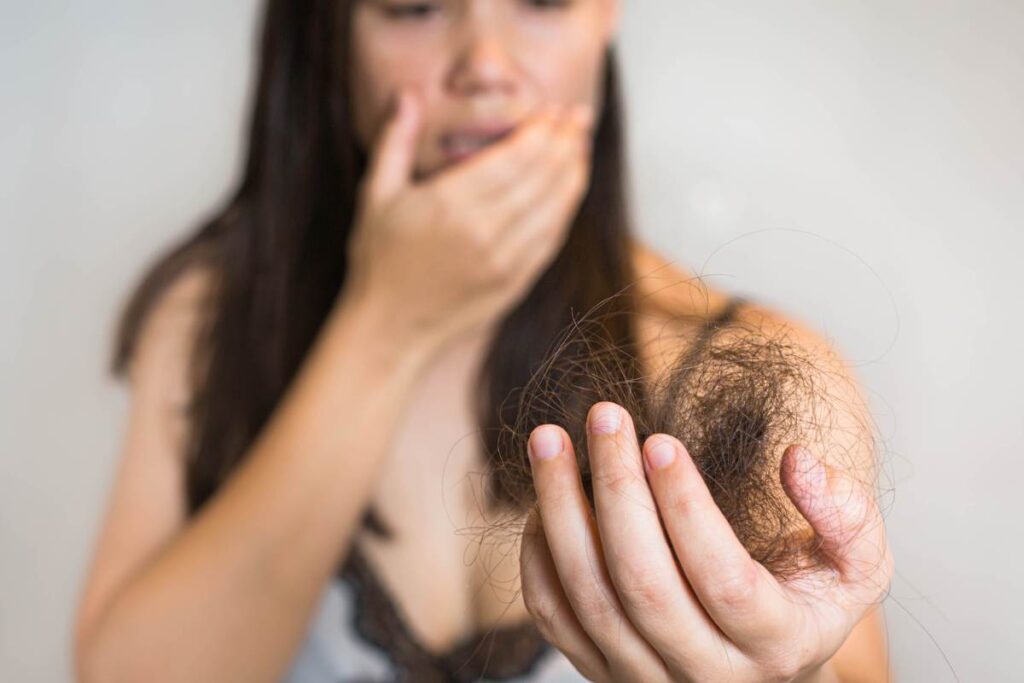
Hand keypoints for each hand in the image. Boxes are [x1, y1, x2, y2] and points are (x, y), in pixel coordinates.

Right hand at [344, 88, 594, 349]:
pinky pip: (551, 239)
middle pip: (539, 177)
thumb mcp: (375, 196)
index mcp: (449, 204)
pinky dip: (566, 209)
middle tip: (579, 116)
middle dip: (565, 141)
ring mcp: (504, 261)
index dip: (539, 130)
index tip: (553, 108)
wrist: (390, 328)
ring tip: (582, 144)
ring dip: (573, 172)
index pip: (511, 158)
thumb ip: (393, 142)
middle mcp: (483, 232)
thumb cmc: (379, 261)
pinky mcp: (515, 283)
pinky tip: (571, 189)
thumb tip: (405, 95)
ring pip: (553, 207)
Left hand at [520, 401, 892, 681]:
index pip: (723, 578)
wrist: (758, 672)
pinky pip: (554, 615)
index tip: (660, 440)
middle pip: (645, 585)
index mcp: (775, 644)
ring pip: (588, 597)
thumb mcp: (855, 567)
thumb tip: (798, 460)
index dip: (687, 508)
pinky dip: (540, 553)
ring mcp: (645, 678)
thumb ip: (845, 515)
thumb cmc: (804, 604)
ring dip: (561, 511)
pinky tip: (548, 497)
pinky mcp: (601, 670)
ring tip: (550, 440)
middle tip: (604, 416)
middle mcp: (707, 674)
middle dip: (617, 491)